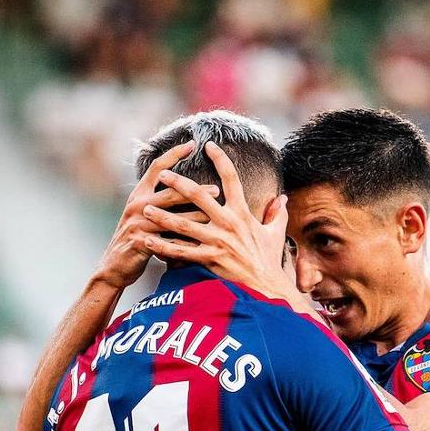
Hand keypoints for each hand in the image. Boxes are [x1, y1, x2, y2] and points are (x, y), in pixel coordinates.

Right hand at [95, 140, 217, 288]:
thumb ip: (163, 204)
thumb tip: (189, 190)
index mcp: (139, 194)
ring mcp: (137, 223)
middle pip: (169, 192)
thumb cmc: (138, 240)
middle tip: (217, 188)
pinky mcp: (140, 242)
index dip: (174, 154)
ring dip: (195, 215)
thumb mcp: (146, 217)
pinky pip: (168, 242)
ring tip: (215, 215)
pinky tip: (204, 244)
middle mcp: (137, 205)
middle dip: (194, 189)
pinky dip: (186, 243)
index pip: (157, 167)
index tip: (192, 143)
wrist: (114, 266)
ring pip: (171, 217)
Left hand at [140, 141, 295, 302]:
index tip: (209, 146)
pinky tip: (148, 242)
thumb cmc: (270, 259)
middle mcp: (228, 223)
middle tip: (162, 174)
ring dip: (162, 215)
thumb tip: (283, 198)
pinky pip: (181, 252)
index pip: (231, 179)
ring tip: (146, 208)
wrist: (266, 285)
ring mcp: (217, 241)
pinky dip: (163, 247)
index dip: (220, 160)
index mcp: (243, 213)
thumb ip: (278, 214)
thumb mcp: (276, 233)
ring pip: (184, 224)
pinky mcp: (209, 258)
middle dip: (178, 183)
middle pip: (198, 196)